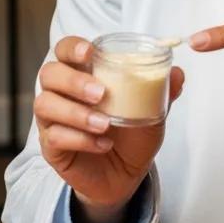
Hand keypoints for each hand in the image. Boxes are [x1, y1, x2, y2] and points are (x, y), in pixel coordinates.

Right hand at [35, 36, 183, 222]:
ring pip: (45, 105)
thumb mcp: (151, 111)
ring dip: (76, 113)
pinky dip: (80, 139)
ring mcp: (52, 119)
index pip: (65, 50)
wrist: (126, 175)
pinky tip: (103, 144)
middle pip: (49, 74)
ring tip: (105, 124)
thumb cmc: (132, 134)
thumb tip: (178, 72)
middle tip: (101, 93)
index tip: (90, 52)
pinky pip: (54, 137)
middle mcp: (61, 92)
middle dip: (73, 81)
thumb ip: (161, 90)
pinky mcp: (51, 146)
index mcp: (82, 73)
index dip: (72, 47)